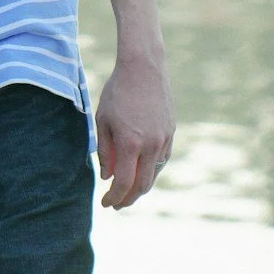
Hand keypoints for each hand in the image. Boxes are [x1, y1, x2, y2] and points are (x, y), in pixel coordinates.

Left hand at [95, 52, 174, 208]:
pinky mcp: (171, 134)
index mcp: (131, 142)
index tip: (106, 204)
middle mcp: (151, 145)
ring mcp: (164, 140)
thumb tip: (107, 177)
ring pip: (154, 174)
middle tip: (116, 204)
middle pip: (142, 185)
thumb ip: (105, 151)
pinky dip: (150, 170)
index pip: (124, 182)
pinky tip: (140, 170)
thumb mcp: (103, 119)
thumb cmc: (118, 92)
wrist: (144, 68)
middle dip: (128, 199)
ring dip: (140, 187)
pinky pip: (161, 160)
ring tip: (127, 191)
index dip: (114, 197)